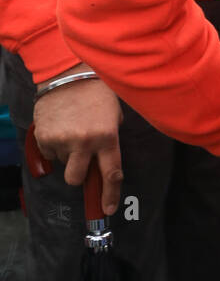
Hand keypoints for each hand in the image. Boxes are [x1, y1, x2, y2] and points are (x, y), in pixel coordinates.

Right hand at [33, 75, 123, 214]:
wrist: (68, 71)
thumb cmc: (96, 90)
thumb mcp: (113, 113)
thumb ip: (111, 136)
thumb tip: (104, 158)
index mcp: (107, 136)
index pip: (111, 174)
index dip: (110, 195)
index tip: (108, 209)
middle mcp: (85, 142)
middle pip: (77, 179)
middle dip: (78, 174)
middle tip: (80, 158)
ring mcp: (63, 141)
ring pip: (62, 163)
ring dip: (67, 153)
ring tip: (71, 129)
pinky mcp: (44, 137)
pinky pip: (49, 152)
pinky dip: (54, 144)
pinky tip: (60, 125)